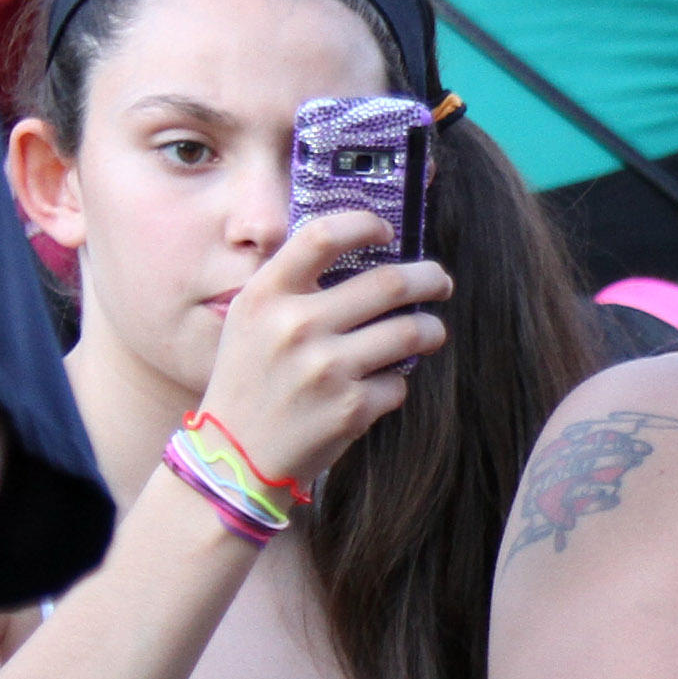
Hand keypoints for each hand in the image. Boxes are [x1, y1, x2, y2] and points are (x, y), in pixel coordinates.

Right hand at [193, 209, 451, 494]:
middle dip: (428, 278)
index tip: (387, 231)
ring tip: (430, 331)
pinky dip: (396, 383)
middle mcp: (297, 326)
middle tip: (440, 281)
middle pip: (388, 283)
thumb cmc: (251, 379)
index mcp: (267, 295)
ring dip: (431, 329)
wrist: (237, 454)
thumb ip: (293, 287)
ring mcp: (327, 369)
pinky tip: (378, 387)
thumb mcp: (251, 320)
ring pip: (410, 333)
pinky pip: (398, 383)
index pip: (323, 236)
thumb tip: (361, 255)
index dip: (364, 224)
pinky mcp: (352, 409)